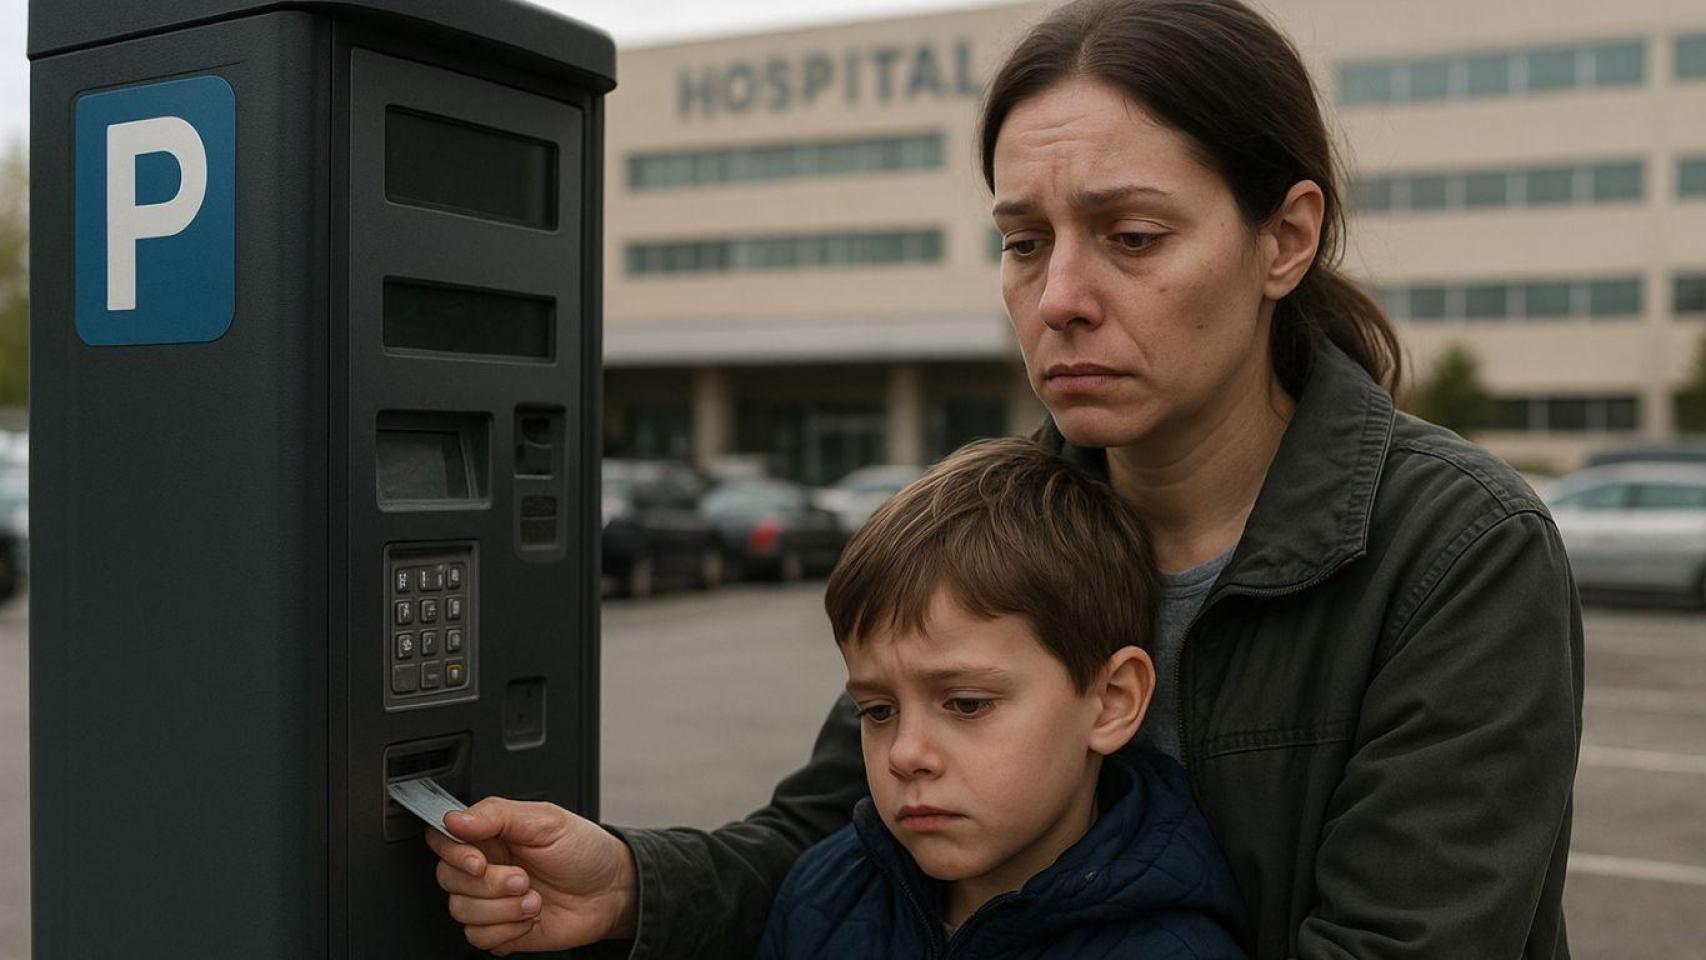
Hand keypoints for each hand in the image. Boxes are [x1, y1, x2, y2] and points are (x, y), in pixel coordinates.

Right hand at [425, 798, 638, 954]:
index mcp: (491, 835)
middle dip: (488, 884)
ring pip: (461, 910)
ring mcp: (491, 900)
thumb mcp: (546, 820)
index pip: (444, 840)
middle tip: (522, 879)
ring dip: (501, 908)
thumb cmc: (586, 851)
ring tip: (533, 898)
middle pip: (448, 879)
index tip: (479, 860)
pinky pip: (478, 938)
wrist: (612, 892)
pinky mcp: (500, 930)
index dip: (454, 853)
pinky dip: (506, 930)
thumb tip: (454, 818)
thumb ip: (496, 815)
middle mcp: (487, 867)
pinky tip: (529, 917)